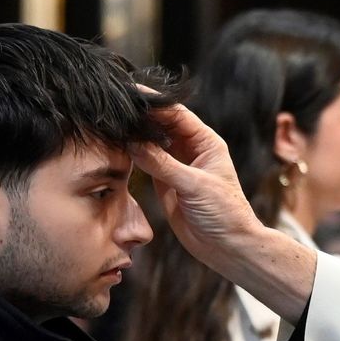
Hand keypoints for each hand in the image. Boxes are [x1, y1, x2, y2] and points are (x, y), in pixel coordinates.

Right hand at [132, 95, 317, 322]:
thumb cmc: (224, 214)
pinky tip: (116, 146)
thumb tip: (133, 143)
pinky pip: (146, 163)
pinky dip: (132, 155)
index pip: (176, 114)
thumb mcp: (194, 186)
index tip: (131, 93)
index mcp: (206, 143)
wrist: (228, 247)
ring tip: (111, 122)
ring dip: (135, 134)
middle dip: (141, 115)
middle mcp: (191, 151)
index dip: (154, 103)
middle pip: (162, 124)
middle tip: (115, 105)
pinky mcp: (166, 183)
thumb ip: (163, 165)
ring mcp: (177, 166)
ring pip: (152, 143)